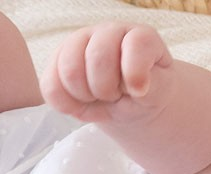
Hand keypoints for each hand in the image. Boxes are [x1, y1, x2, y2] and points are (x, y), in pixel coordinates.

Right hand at [40, 22, 171, 122]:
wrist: (130, 101)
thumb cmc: (147, 93)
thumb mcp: (160, 92)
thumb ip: (154, 85)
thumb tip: (135, 86)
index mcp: (139, 37)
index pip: (136, 43)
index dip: (135, 71)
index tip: (138, 92)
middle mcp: (108, 32)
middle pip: (98, 58)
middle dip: (108, 89)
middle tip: (116, 96)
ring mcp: (79, 43)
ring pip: (69, 70)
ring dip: (86, 96)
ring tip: (99, 99)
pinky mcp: (57, 61)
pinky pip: (50, 86)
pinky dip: (65, 104)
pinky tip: (81, 104)